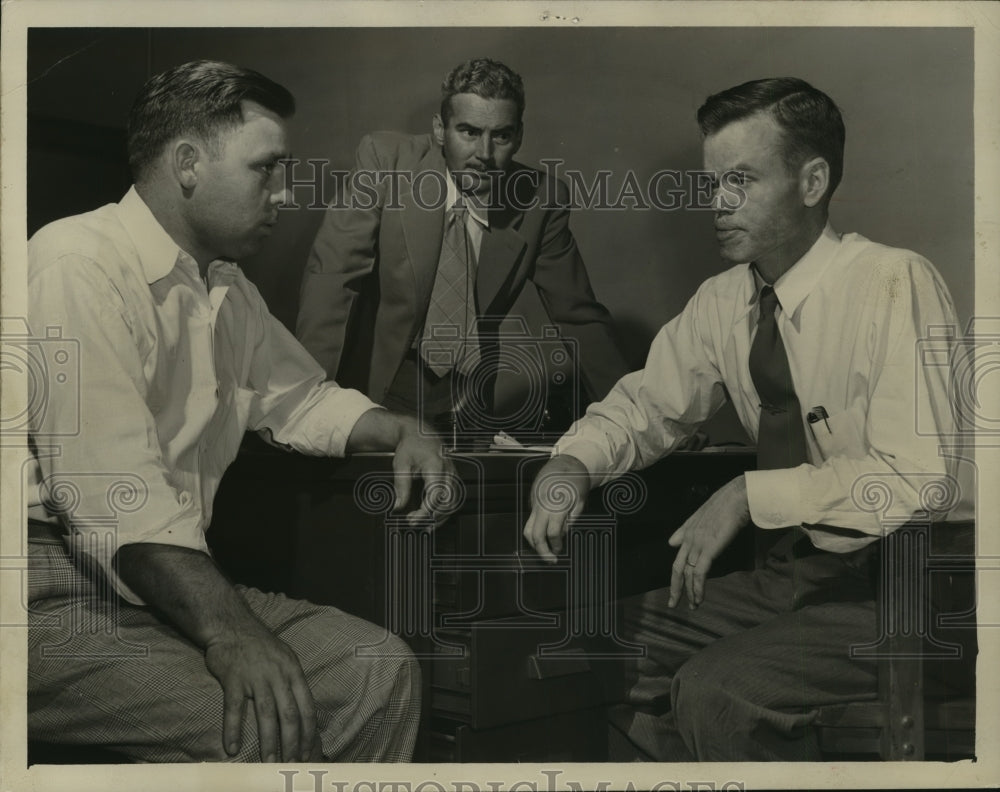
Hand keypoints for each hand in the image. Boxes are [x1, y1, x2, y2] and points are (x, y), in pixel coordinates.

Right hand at [203, 622, 317, 762]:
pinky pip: (235, 708)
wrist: (232, 625)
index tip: (309, 752)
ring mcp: (256, 677)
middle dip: (293, 742)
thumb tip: (302, 712)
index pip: (307, 707)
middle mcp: (278, 675)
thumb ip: (293, 682)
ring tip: (270, 762)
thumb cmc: (261, 644)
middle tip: (291, 764)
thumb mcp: (286, 658)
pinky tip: (232, 748)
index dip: (309, 732)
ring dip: (269, 741)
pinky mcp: (234, 679)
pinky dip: (233, 729)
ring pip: (266, 714)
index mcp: (294, 671)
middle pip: (289, 715)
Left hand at [391, 418, 458, 525]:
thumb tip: (398, 506)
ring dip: (441, 516)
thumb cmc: (412, 445)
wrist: (420, 434)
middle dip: (433, 516)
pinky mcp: (453, 477)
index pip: (435, 495)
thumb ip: (401, 486)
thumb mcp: (401, 464)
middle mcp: (448, 471)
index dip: (425, 511)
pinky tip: (435, 518)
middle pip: (448, 501)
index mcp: (436, 466)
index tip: (413, 519)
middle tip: (416, 523)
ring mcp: (453, 474)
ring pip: (454, 502)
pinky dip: (446, 511)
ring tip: (426, 525)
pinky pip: (454, 498)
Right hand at [523, 454, 591, 562]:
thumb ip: (571, 520)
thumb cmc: (576, 480)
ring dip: (534, 541)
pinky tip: (545, 531)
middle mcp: (542, 505)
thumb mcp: (580, 501)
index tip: (559, 551)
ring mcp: (534, 502)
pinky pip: (530, 518)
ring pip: (528, 528)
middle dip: (541, 550)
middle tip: (550, 559)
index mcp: (556, 505)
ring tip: (544, 549)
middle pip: (535, 534)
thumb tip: (563, 534)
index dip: (556, 545)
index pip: (552, 533)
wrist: (565, 462)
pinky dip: (535, 528)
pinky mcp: (532, 500)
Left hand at [667, 475, 749, 608]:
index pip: (678, 558)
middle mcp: (689, 538)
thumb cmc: (726, 504)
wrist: (738, 497)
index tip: (676, 588)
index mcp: (687, 531)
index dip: (676, 575)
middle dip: (675, 588)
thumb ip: (686, 530)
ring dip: (690, 592)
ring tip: (693, 606)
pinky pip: (699, 573)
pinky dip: (698, 587)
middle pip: (678, 568)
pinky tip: (698, 598)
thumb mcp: (702, 516)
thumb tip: (671, 542)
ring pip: (688, 573)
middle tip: (673, 604)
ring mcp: (697, 544)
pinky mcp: (708, 548)